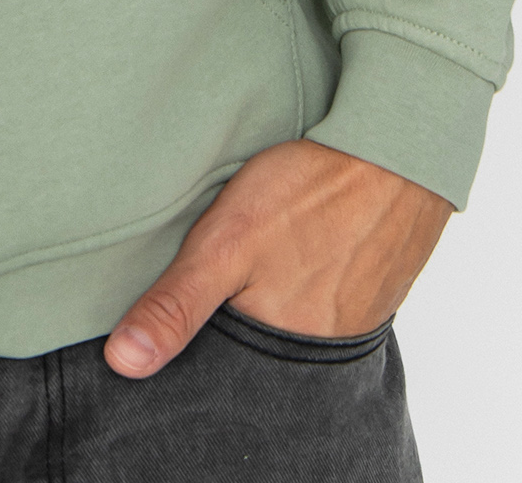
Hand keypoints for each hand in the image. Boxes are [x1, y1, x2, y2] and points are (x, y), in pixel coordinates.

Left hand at [104, 141, 450, 377]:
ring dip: (277, 301)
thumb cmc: (310, 193)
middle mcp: (322, 350)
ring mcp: (354, 321)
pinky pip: (329, 302)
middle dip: (240, 320)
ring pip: (295, 324)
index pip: (226, 370)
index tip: (193, 310)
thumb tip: (123, 363)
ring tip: (269, 259)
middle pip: (261, 347)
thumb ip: (176, 304)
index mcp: (281, 349)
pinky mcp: (373, 292)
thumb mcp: (225, 244)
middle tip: (236, 272)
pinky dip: (310, 282)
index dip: (202, 344)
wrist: (397, 152)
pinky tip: (302, 250)